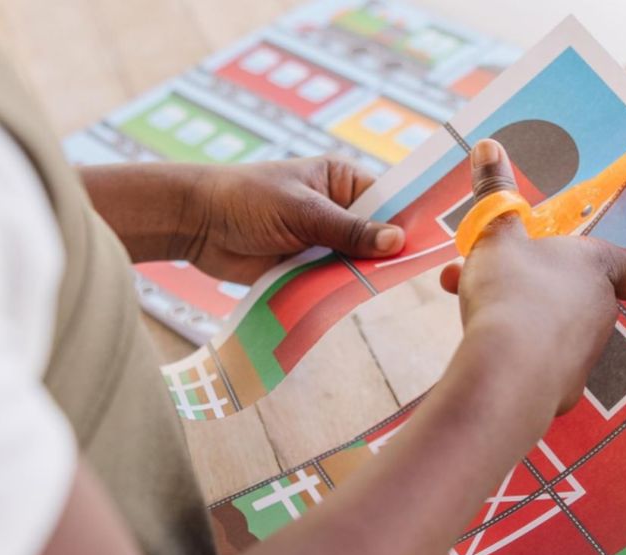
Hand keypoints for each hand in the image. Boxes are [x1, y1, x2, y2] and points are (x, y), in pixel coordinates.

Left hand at [182, 156, 404, 282]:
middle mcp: (338, 211)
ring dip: (363, 276)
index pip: (389, 201)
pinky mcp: (307, 268)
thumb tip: (397, 242)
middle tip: (409, 274)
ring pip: (357, 263)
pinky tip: (355, 301)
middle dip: (387, 255)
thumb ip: (348, 229)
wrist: (195, 224)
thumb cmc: (246, 199)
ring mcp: (323, 241)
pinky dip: (341, 291)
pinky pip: (333, 282)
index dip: (408, 221)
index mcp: (343, 181)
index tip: (430, 243)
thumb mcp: (302, 210)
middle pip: (377, 237)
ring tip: (382, 288)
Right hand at [439, 139, 625, 413]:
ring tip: (470, 309)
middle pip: (578, 295)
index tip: (624, 273)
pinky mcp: (565, 390)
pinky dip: (519, 355)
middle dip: (535, 284)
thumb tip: (488, 145)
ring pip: (556, 328)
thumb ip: (494, 192)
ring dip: (520, 315)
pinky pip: (543, 365)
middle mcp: (602, 312)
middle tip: (494, 278)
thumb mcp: (495, 234)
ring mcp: (587, 355)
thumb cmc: (510, 291)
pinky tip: (485, 353)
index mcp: (596, 268)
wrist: (507, 373)